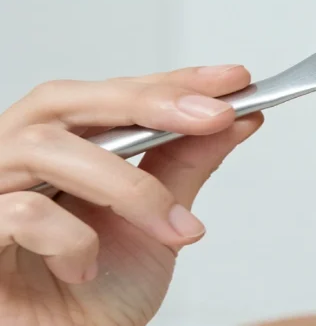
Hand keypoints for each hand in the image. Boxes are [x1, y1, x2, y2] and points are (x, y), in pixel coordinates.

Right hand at [0, 65, 263, 325]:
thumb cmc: (97, 293)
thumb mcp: (158, 221)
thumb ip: (187, 164)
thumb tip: (236, 118)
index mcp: (61, 147)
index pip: (112, 94)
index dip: (173, 81)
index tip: (233, 80)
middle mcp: (17, 158)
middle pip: (66, 99)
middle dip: (150, 102)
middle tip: (216, 115)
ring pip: (45, 148)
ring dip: (127, 186)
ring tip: (173, 228)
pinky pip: (20, 214)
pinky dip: (72, 239)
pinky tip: (86, 268)